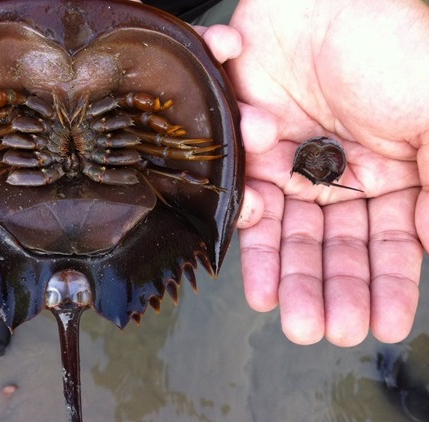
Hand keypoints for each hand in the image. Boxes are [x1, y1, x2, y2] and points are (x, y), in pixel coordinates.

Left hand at [224, 0, 428, 345]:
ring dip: (284, 271)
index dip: (384, 287)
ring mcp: (294, 158)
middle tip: (320, 330)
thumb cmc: (394, 43)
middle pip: (333, 246)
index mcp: (394, 173)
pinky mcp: (253, 140)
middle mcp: (341, 173)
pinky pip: (245, 187)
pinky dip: (247, 216)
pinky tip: (255, 238)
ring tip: (282, 313)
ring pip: (286, 228)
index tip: (378, 326)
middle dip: (328, 289)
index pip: (389, 244)